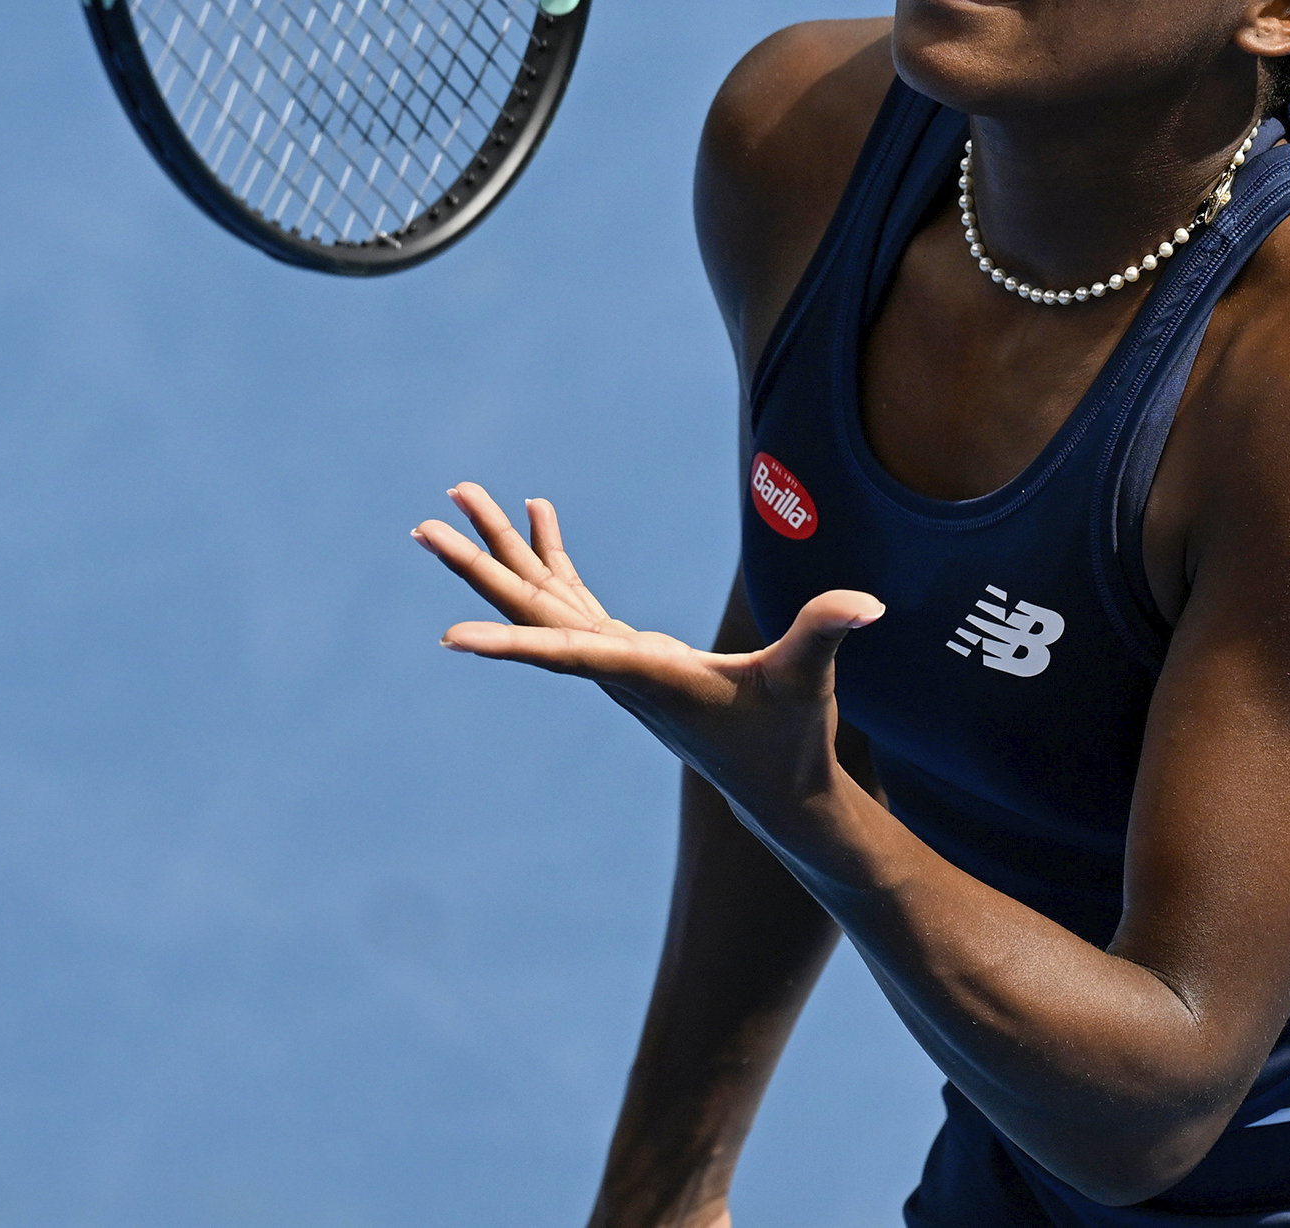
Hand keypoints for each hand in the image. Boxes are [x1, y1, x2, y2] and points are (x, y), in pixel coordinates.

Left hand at [409, 484, 883, 823]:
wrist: (778, 791)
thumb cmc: (790, 741)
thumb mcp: (809, 683)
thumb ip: (826, 635)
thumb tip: (865, 604)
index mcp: (645, 675)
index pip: (564, 653)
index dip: (508, 643)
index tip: (448, 639)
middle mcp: (615, 667)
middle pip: (530, 611)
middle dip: (479, 567)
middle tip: (424, 528)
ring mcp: (615, 659)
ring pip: (541, 597)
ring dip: (502, 549)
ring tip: (460, 497)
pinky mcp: (629, 652)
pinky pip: (572, 595)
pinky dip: (550, 555)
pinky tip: (535, 515)